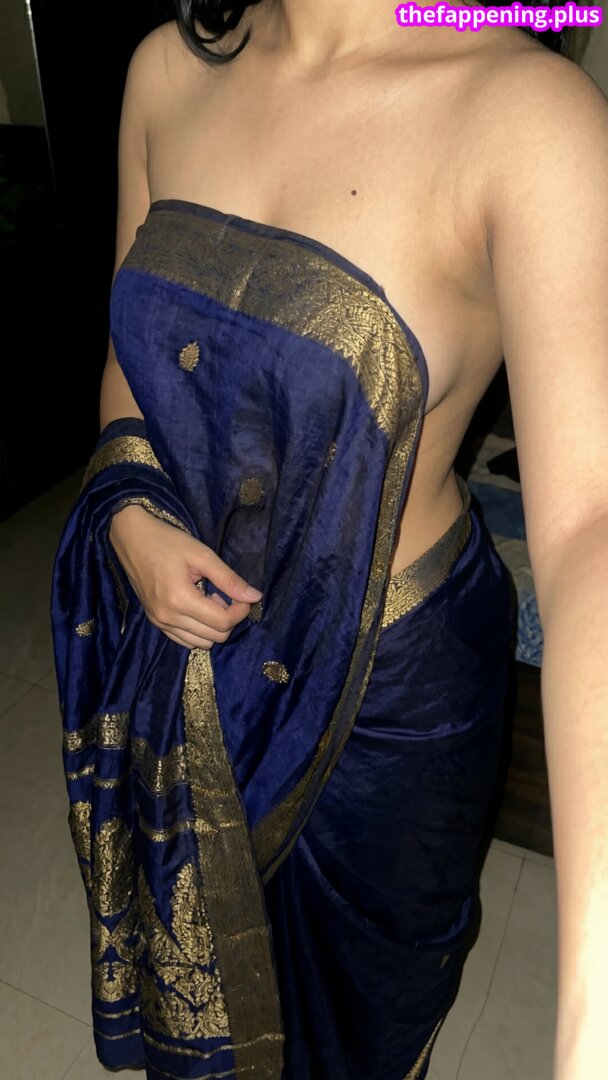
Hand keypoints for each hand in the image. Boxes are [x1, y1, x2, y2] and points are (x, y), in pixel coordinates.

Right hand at [108, 503, 261, 648]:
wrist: (132, 539)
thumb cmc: (167, 542)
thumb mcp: (202, 555)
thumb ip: (229, 579)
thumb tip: (255, 597)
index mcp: (180, 600)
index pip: (223, 623)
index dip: (241, 611)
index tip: (244, 595)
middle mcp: (168, 617)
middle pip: (215, 637)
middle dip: (229, 618)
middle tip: (225, 594)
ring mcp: (159, 622)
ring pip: (201, 643)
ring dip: (214, 626)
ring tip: (210, 600)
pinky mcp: (155, 622)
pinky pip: (184, 640)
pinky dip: (198, 630)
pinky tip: (197, 608)